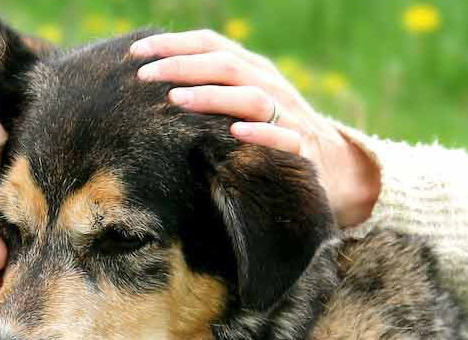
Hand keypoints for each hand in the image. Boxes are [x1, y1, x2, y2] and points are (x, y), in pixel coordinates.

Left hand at [129, 30, 379, 227]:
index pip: (211, 44)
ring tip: (176, 100)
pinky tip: (234, 132)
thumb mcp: (238, 102)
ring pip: (251, 97)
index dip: (173, 44)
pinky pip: (283, 137)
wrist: (332, 166)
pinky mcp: (302, 148)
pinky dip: (260, 133)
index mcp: (252, 69)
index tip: (135, 53)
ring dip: (213, 96)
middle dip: (182, 66)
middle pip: (225, 65)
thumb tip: (149, 80)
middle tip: (144, 75)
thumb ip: (206, 86)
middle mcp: (270, 85)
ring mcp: (288, 115)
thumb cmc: (267, 132)